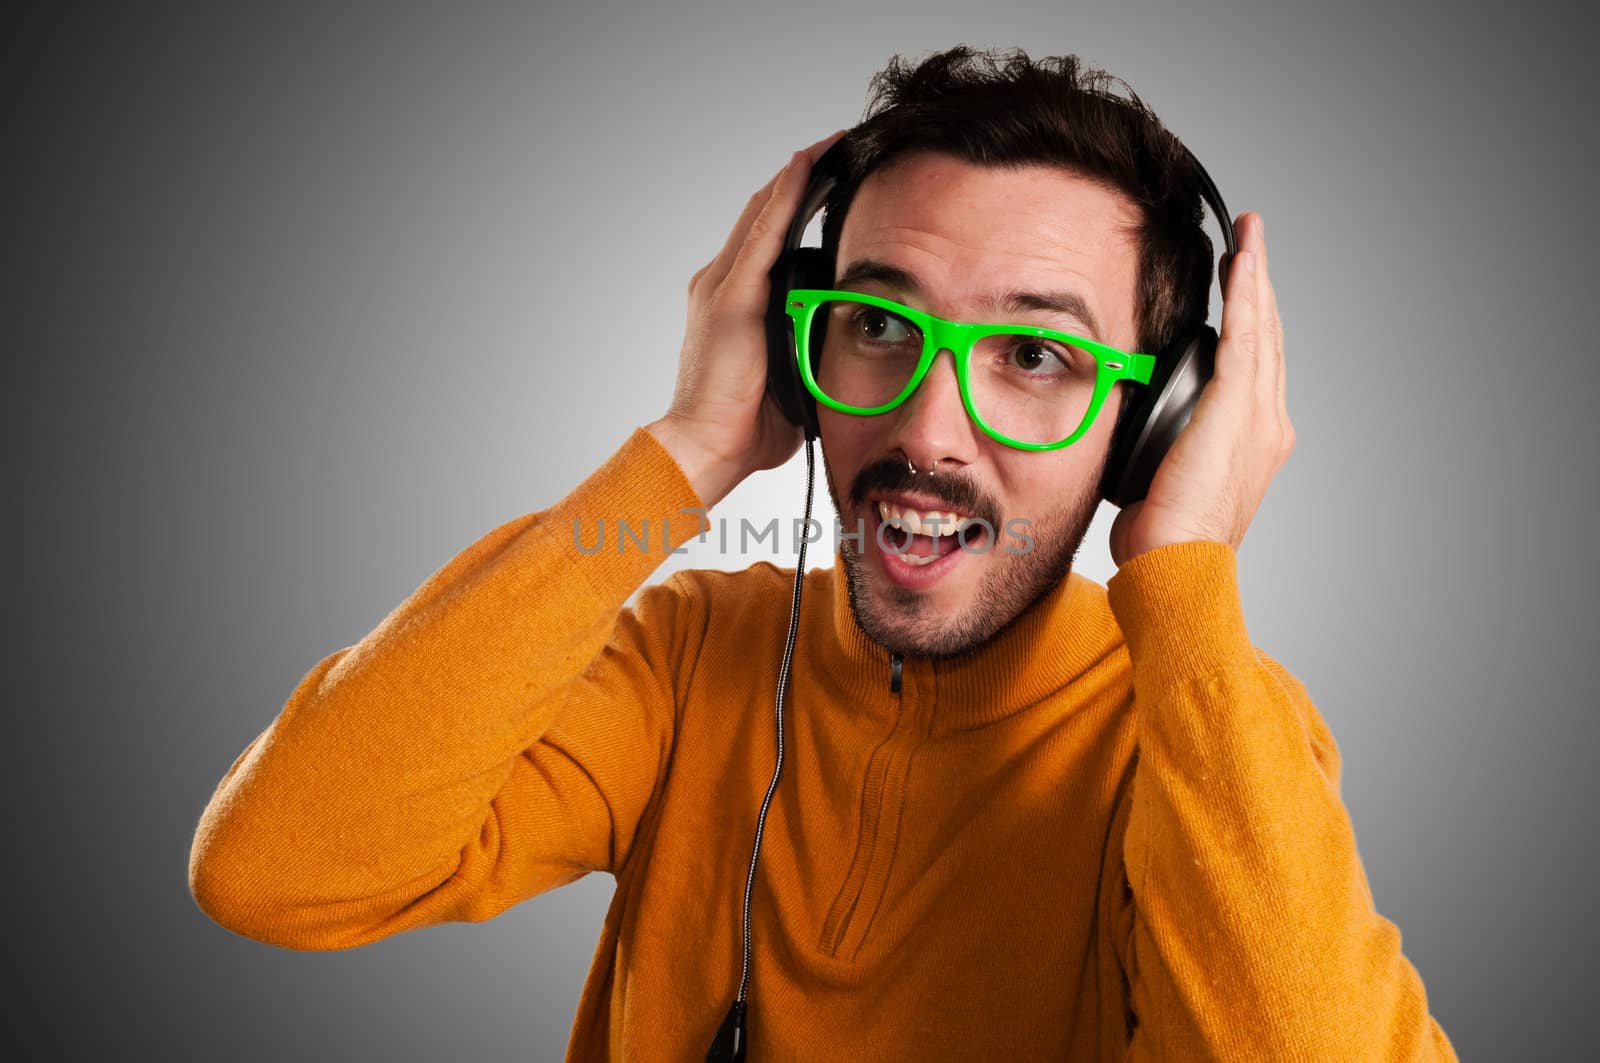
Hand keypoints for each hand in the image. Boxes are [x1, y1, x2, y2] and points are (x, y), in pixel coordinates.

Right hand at [648, 129, 846, 506]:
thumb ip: (809, 353)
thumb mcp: (789, 378)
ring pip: (764, 213)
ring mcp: (722, 286)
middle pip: (764, 215)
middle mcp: (720, 284)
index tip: (831, 180)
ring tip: (830, 144)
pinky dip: (786, 196)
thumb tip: (849, 351)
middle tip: (838, 148)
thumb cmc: (744, 426)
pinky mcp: (731, 296)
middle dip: (801, 179)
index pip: (767, 239)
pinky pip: (763, 233)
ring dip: (798, 176)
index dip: (796, 205)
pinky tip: (806, 166)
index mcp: (732, 303)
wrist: (706, 446)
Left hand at [1108, 212, 1294, 567]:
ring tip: (1249, 237)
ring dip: (1254, 278)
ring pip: (1262, 330)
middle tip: (1249, 243)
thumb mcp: (1160, 483)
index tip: (1237, 285)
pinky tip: (1242, 262)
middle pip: (1267, 339)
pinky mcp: (1238, 411)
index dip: (1248, 322)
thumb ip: (1158, 450)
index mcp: (1251, 443)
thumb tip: (1128, 437)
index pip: (1253, 367)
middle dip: (1257, 288)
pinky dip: (1246, 296)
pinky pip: (1247, 339)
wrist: (1177, 570)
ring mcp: (1259, 419)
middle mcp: (1267, 426)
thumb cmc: (1164, 545)